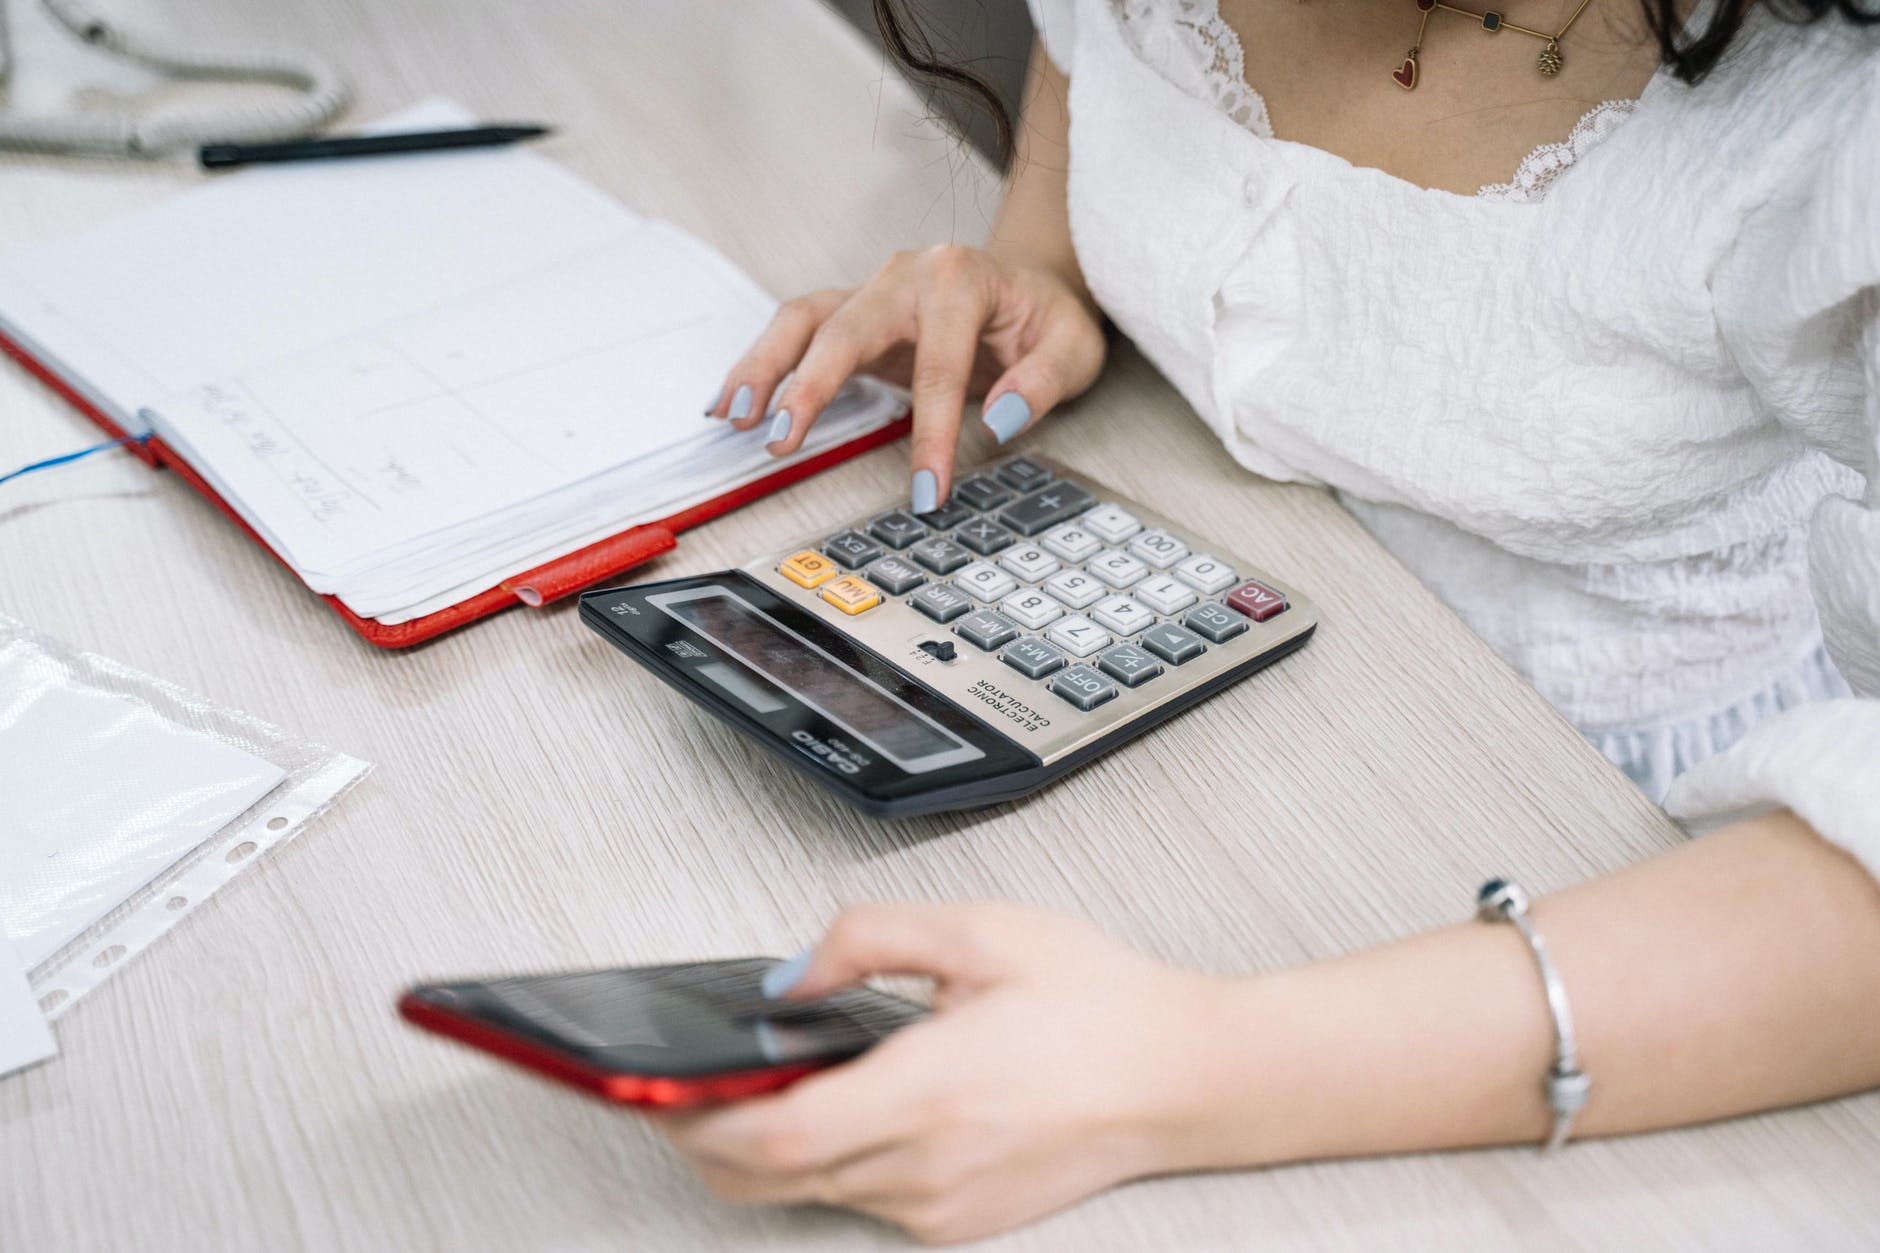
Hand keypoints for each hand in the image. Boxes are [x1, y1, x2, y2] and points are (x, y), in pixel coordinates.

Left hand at [650, 903, 1227, 1244]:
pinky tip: (838, 1108)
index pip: (774, 1137)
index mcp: (931, 1090)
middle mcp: (928, 1166)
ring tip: (750, 1089)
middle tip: (675, 1089)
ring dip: (763, 1150)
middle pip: (768, 1180)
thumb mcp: (982, 932)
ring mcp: (942, 1207)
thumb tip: (790, 976)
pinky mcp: (957, 1223)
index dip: (697, 1120)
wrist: (1186, 1078)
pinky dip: (824, 1163)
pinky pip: (858, 1201)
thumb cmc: (1100, 1003)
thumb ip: (868, 937)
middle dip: (706, 1138)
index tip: (656, 1089)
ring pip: (808, 1193)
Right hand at [703, 246, 1106, 511]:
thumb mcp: (1073, 348)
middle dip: (811, 386)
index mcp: (960, 279)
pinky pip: (795, 332)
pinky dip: (761, 365)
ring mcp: (872, 289)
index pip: (939, 366)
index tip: (925, 493)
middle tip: (784, 441)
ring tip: (735, 417)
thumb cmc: (1047, 318)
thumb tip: (999, 418)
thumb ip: (1041, 382)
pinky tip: (731, 403)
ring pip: (803, 321)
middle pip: (846, 328)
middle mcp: (905, 275)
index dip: (931, 436)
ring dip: (764, 367)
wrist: (1030, 284)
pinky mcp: (851, 312)